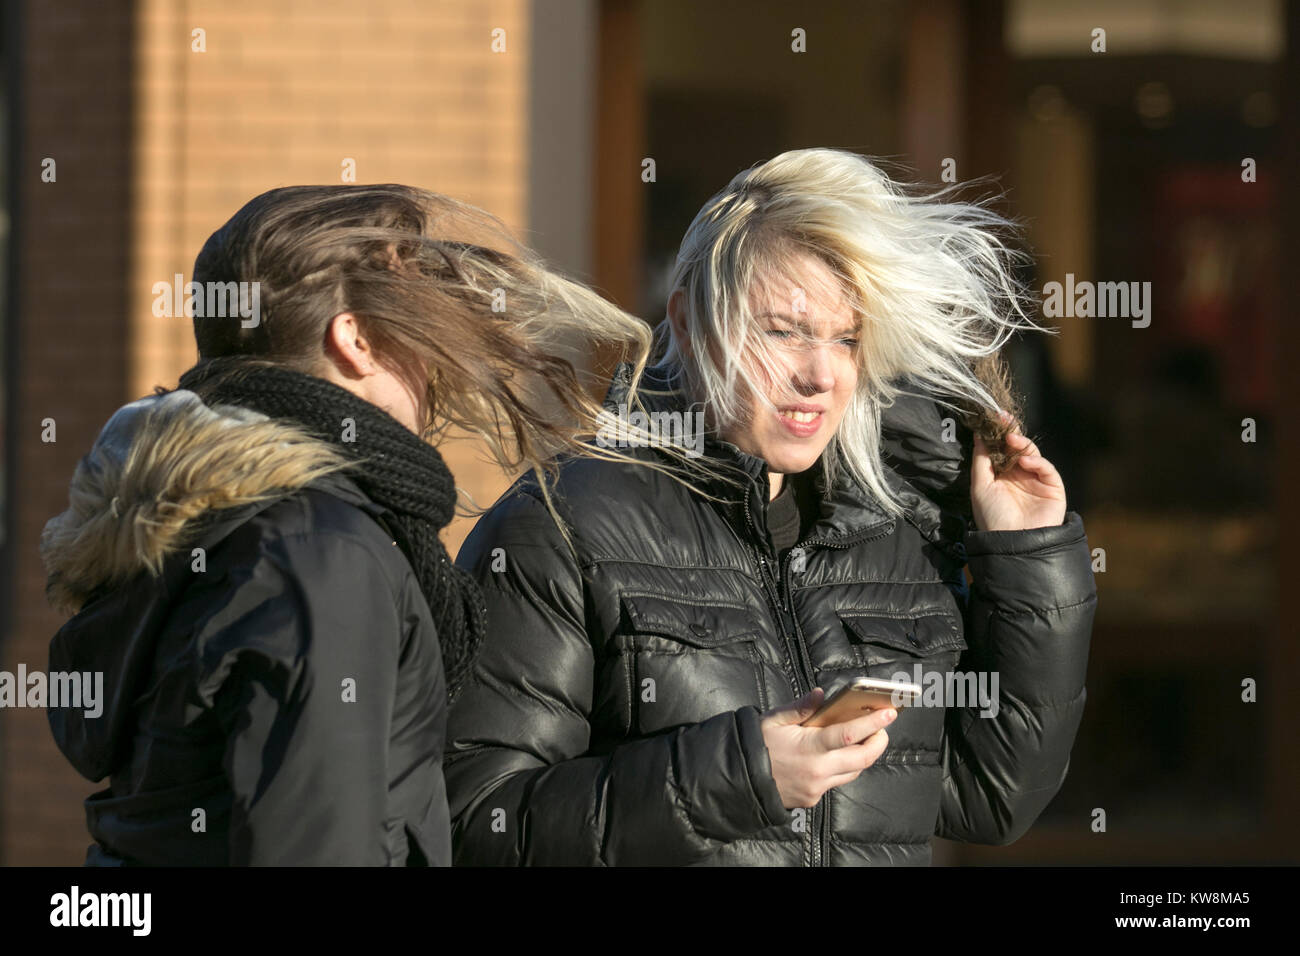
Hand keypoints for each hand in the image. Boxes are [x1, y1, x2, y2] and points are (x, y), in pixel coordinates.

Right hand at [759, 688, 895, 808]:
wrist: (740, 780)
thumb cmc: (757, 744)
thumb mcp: (774, 719)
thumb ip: (800, 707)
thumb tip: (821, 694)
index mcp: (808, 748)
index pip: (849, 735)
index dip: (872, 723)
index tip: (889, 713)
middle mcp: (817, 771)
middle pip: (862, 758)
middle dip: (878, 742)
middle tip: (884, 728)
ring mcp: (816, 788)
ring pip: (854, 772)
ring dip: (864, 755)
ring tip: (867, 738)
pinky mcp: (813, 799)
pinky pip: (837, 782)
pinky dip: (845, 767)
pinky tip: (841, 755)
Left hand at [971, 413, 1066, 531]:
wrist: (1012, 542)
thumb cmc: (992, 517)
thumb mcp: (980, 486)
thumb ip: (981, 460)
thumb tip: (978, 435)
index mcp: (1000, 476)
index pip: (1000, 449)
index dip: (997, 434)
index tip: (992, 418)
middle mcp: (1018, 476)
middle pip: (1016, 448)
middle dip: (1010, 433)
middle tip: (1004, 419)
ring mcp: (1036, 481)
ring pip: (1032, 454)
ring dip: (1022, 444)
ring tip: (1011, 439)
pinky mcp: (1052, 487)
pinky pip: (1046, 469)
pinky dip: (1037, 461)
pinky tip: (1024, 461)